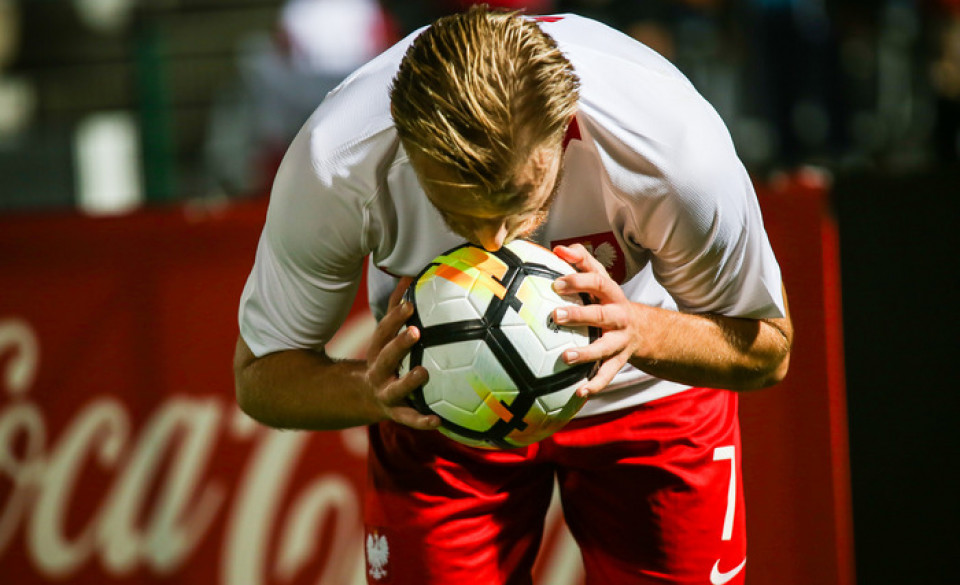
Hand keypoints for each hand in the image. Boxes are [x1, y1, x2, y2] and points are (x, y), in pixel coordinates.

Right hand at [363, 277, 439, 429]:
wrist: (362, 397)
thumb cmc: (384, 358)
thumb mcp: (385, 336)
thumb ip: (396, 309)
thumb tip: (409, 276)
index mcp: (378, 351)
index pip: (383, 331)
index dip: (395, 317)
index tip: (410, 305)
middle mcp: (379, 371)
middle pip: (385, 357)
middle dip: (398, 344)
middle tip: (415, 331)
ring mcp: (386, 393)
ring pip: (395, 389)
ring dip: (408, 382)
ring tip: (424, 373)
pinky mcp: (395, 413)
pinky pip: (409, 418)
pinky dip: (422, 421)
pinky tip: (438, 421)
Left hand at [551, 244, 645, 396]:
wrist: (645, 330)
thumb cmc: (609, 300)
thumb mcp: (601, 278)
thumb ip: (581, 260)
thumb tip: (558, 248)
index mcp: (612, 294)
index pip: (597, 282)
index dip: (578, 281)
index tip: (554, 283)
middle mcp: (619, 316)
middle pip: (601, 314)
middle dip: (579, 315)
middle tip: (555, 316)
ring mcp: (621, 340)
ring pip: (605, 348)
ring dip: (586, 353)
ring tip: (566, 357)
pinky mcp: (620, 360)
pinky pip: (608, 374)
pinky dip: (594, 384)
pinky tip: (579, 392)